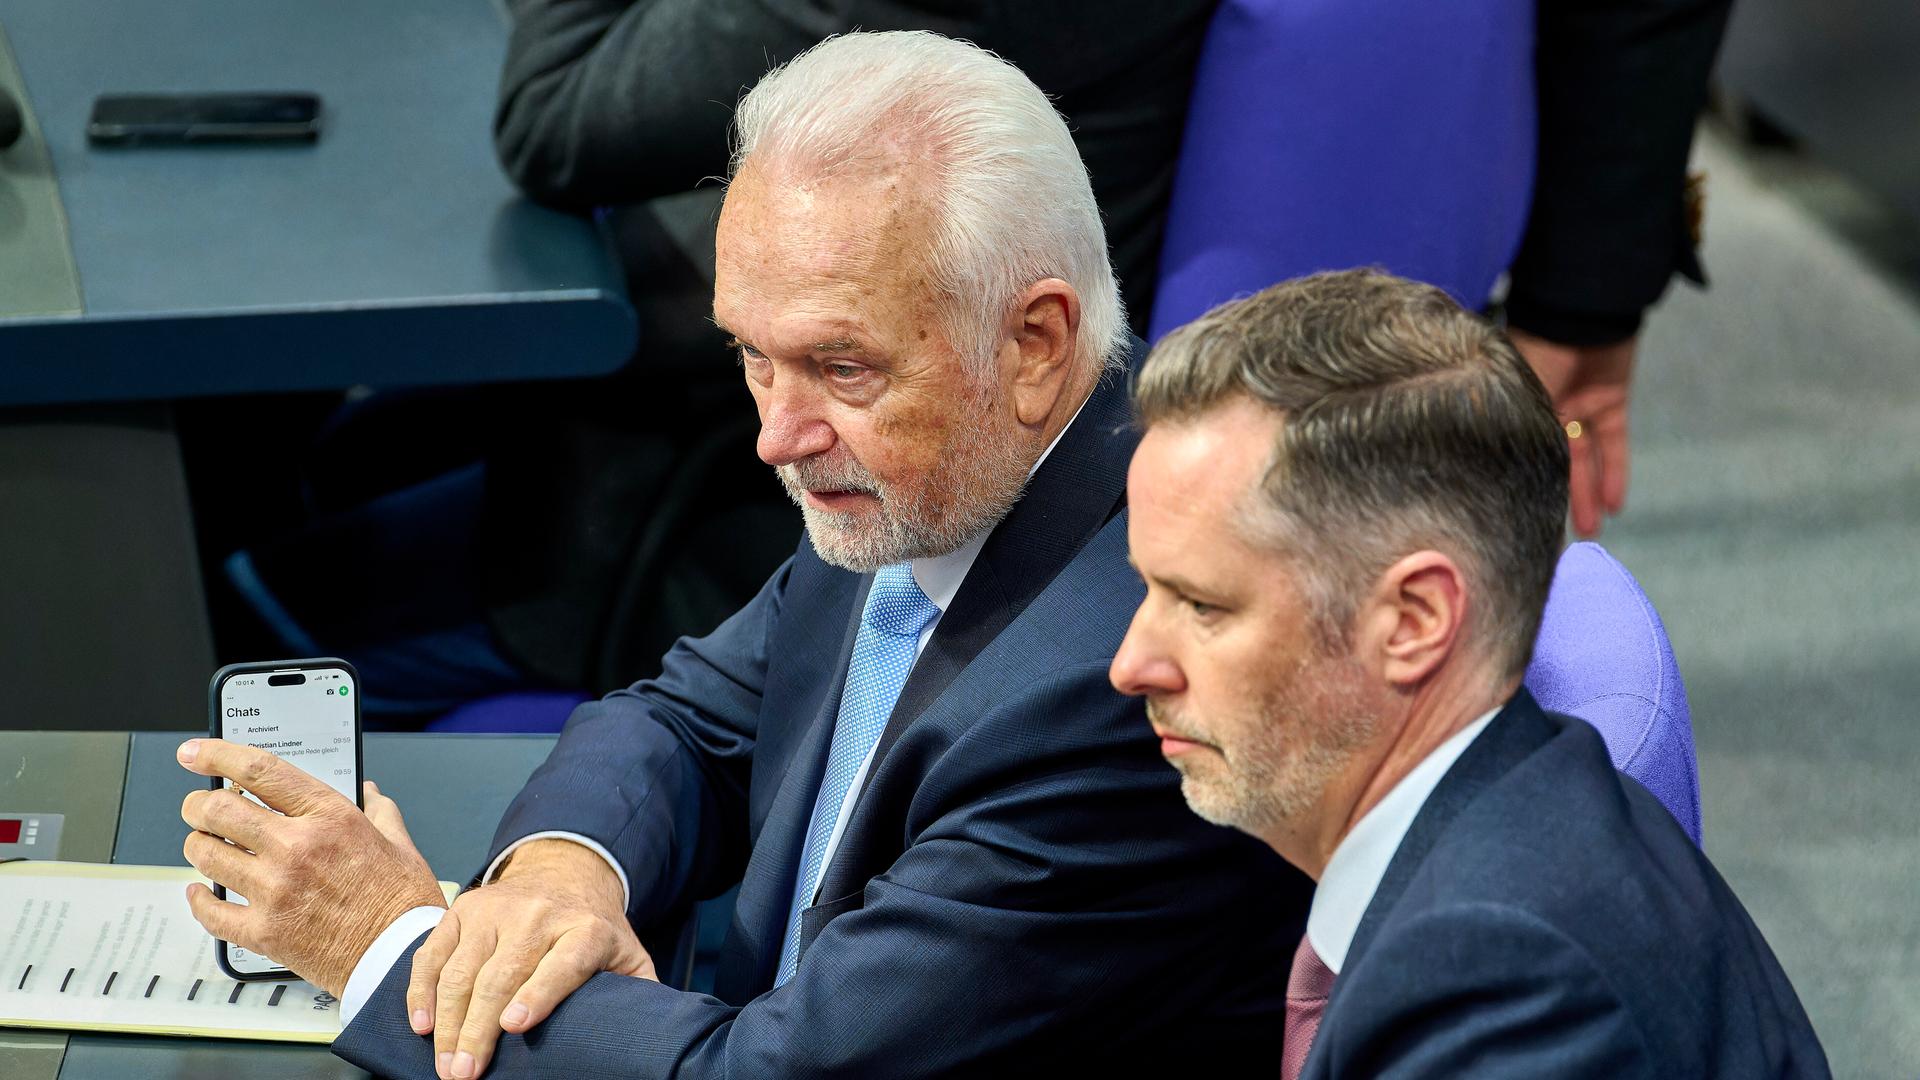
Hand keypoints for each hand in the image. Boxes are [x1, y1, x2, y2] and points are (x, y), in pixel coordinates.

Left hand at [176, 739, 445, 995]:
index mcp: (330, 817)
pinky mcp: (264, 931)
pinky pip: (211, 911)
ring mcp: (276, 890)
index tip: (195, 754)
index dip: (217, 754)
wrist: (399, 957)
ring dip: (198, 846)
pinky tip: (201, 893)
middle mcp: (297, 848)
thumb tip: (369, 792)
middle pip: (219, 809)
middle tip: (198, 806)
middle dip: (198, 804)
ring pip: (206, 854)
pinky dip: (198, 900)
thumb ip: (379, 810)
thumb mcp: (399, 842)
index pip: (259, 770)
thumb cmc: (402, 903)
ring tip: (206, 846)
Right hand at [410, 838, 655, 1079]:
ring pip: (463, 970)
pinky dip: (422, 990)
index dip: (537, 994)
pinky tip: (422, 1025)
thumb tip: (658, 1037)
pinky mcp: (464, 908)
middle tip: (463, 1075)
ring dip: (448, 1022)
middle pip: (501, 977)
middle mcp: (539, 916)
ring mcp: (497, 910)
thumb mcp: (628, 955)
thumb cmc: (595, 931)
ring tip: (444, 1064)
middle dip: (478, 1030)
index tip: (515, 1026)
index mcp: (586, 931)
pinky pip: (434, 952)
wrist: (567, 871)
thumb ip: (640, 992)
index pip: (561, 964)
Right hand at [1508, 329, 1637, 537]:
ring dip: (1587, 495)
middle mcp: (1542, 407)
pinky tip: (1616, 504)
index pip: (1515, 453)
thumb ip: (1517, 438)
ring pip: (1582, 460)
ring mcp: (1577, 404)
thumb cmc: (1541, 350)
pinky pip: (1612, 443)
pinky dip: (1615, 472)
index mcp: (1511, 404)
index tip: (1516, 524)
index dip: (1518, 487)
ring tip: (1593, 532)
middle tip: (1556, 541)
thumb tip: (1505, 489)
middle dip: (1555, 500)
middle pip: (1549, 462)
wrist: (1586, 309)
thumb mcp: (1519, 398)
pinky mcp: (1611, 401)